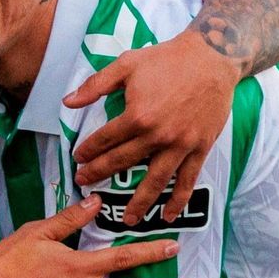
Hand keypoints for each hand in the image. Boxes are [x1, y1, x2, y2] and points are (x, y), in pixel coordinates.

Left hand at [65, 30, 240, 223]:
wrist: (211, 58)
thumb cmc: (166, 59)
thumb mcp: (126, 64)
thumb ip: (95, 85)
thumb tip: (67, 102)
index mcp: (137, 116)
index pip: (105, 140)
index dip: (89, 151)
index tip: (78, 160)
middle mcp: (158, 136)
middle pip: (123, 162)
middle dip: (100, 174)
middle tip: (84, 184)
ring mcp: (181, 145)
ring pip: (156, 181)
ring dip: (139, 202)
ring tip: (126, 220)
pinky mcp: (200, 148)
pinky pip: (188, 180)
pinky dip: (178, 201)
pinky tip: (167, 216)